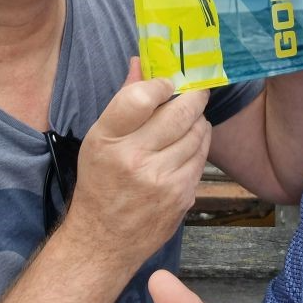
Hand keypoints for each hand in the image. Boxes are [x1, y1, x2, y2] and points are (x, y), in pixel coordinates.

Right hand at [64, 61, 210, 270]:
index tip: (168, 82)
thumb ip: (124, 100)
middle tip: (195, 92)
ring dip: (198, 121)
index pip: (142, 97)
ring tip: (191, 119)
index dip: (161, 83)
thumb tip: (142, 61)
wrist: (104, 240)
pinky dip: (199, 146)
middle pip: (180, 113)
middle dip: (193, 97)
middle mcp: (134, 160)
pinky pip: (202, 158)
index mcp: (108, 140)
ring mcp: (161, 180)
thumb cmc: (101, 182)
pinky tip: (189, 145)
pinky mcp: (181, 196)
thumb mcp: (100, 139)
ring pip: (198, 133)